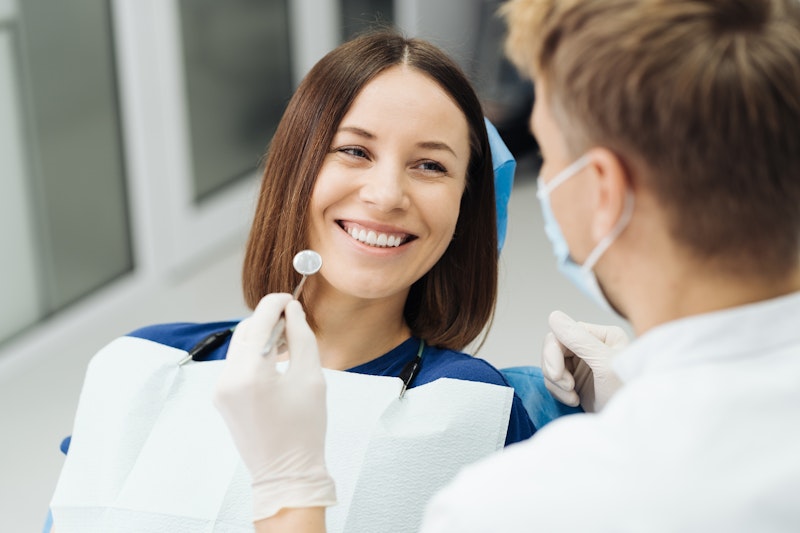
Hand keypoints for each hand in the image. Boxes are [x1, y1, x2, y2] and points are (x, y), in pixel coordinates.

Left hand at [214, 293, 335, 520]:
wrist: (286, 474)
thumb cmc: (304, 430)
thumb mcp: (311, 378)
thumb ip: (301, 338)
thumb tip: (292, 311)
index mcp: (251, 374)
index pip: (259, 321)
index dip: (275, 303)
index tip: (290, 298)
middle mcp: (228, 379)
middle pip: (245, 330)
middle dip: (267, 320)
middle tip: (293, 321)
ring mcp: (220, 390)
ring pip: (238, 346)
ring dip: (260, 337)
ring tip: (287, 345)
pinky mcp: (221, 398)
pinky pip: (235, 364)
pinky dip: (253, 355)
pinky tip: (274, 363)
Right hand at [541, 310, 628, 411]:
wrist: (631, 427)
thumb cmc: (627, 394)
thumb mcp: (604, 365)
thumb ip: (579, 340)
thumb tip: (554, 316)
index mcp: (602, 336)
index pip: (563, 333)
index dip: (553, 353)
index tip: (557, 376)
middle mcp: (591, 346)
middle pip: (553, 348)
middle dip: (554, 370)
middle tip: (567, 388)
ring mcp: (583, 364)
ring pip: (551, 364)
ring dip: (556, 383)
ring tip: (572, 397)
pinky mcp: (577, 381)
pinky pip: (553, 380)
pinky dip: (558, 391)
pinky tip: (574, 401)